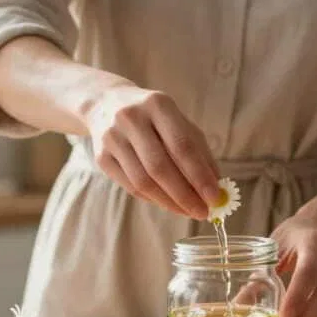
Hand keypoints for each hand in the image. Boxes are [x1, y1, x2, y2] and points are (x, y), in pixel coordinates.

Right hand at [85, 85, 219, 218]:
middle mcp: (131, 118)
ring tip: (188, 211)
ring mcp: (112, 138)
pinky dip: (153, 199)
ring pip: (143, 181)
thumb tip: (216, 186)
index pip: (182, 146)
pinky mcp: (101, 156)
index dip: (199, 175)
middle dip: (184, 195)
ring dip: (169, 202)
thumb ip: (199, 151)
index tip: (215, 198)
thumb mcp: (179, 122)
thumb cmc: (153, 117)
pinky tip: (168, 203)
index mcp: (158, 105)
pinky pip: (130, 186)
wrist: (105, 103)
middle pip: (160, 167)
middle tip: (202, 212)